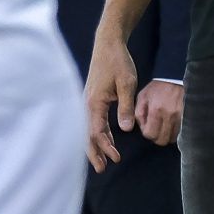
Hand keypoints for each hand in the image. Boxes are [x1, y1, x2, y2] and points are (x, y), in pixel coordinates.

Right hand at [84, 29, 138, 171]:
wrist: (108, 43)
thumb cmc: (118, 61)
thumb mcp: (127, 83)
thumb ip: (125, 107)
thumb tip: (126, 129)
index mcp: (94, 101)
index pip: (97, 131)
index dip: (105, 146)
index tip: (116, 158)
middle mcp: (87, 103)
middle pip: (87, 133)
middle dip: (94, 152)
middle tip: (101, 169)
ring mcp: (88, 100)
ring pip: (89, 128)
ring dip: (96, 144)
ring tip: (103, 161)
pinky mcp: (93, 97)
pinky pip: (94, 120)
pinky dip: (100, 132)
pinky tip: (108, 140)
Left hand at [133, 80, 183, 145]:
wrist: (174, 79)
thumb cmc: (157, 88)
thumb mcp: (142, 97)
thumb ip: (139, 113)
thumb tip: (141, 128)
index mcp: (156, 110)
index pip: (150, 134)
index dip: (147, 133)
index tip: (147, 126)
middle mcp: (170, 116)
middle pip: (162, 140)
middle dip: (157, 137)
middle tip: (156, 128)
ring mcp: (181, 118)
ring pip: (172, 139)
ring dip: (167, 135)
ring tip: (164, 126)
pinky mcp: (187, 118)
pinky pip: (181, 133)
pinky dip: (175, 132)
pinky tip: (172, 125)